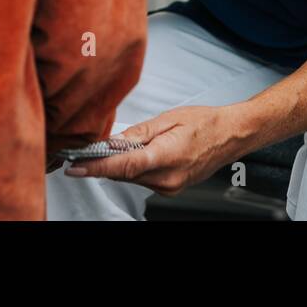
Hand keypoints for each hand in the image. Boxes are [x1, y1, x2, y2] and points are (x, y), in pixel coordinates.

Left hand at [63, 105, 242, 195]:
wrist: (230, 136)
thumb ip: (138, 133)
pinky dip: (132, 168)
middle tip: (81, 153)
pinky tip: (132, 155)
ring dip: (117, 165)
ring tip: (109, 149)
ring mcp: (170, 186)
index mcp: (167, 156)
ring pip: (131, 177)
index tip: (76, 167)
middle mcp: (168, 178)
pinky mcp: (171, 188)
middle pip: (124, 173)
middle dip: (101, 164)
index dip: (97, 167)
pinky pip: (142, 179)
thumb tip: (112, 141)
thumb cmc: (204, 123)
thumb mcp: (168, 119)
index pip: (124, 166)